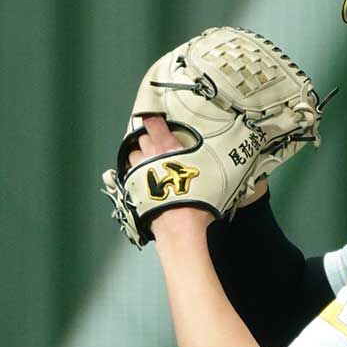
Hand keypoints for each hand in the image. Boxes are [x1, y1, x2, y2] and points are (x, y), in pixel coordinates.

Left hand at [129, 115, 213, 234]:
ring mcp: (138, 172)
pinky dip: (135, 173)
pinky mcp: (132, 188)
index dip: (154, 120)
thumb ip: (208, 159)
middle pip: (142, 138)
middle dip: (149, 140)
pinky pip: (130, 174)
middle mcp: (149, 155)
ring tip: (152, 163)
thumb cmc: (197, 199)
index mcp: (167, 146)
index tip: (157, 120)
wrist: (179, 226)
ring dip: (140, 156)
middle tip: (161, 147)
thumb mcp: (213, 174)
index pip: (153, 123)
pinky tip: (146, 179)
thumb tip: (217, 153)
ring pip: (133, 155)